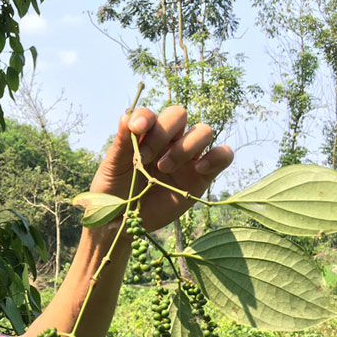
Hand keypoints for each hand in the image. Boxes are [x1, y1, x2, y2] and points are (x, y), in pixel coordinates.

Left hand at [89, 106, 233, 230]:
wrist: (123, 222)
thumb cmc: (114, 191)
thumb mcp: (112, 167)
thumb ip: (122, 143)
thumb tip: (127, 117)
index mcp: (144, 134)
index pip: (151, 114)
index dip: (146, 117)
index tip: (136, 129)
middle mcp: (168, 141)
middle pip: (178, 115)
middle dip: (163, 132)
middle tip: (145, 158)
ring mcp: (187, 158)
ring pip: (203, 131)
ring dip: (186, 146)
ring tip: (163, 168)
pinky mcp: (202, 176)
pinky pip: (223, 156)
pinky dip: (216, 156)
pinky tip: (198, 169)